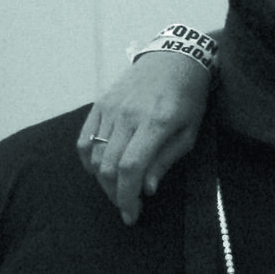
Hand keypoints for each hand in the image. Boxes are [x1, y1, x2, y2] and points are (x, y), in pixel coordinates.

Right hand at [77, 48, 212, 225]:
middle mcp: (128, 116)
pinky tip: (98, 170)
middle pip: (109, 166)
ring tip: (117, 190)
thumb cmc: (188, 96)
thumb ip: (166, 160)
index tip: (131, 215)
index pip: (131, 168)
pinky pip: (84, 138)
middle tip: (126, 206)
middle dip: (115, 194)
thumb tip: (146, 188)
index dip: (127, 197)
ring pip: (95, 155)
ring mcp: (110, 109)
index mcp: (155, 123)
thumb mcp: (190, 131)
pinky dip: (87, 160)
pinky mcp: (100, 103)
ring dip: (103, 180)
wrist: (174, 58)